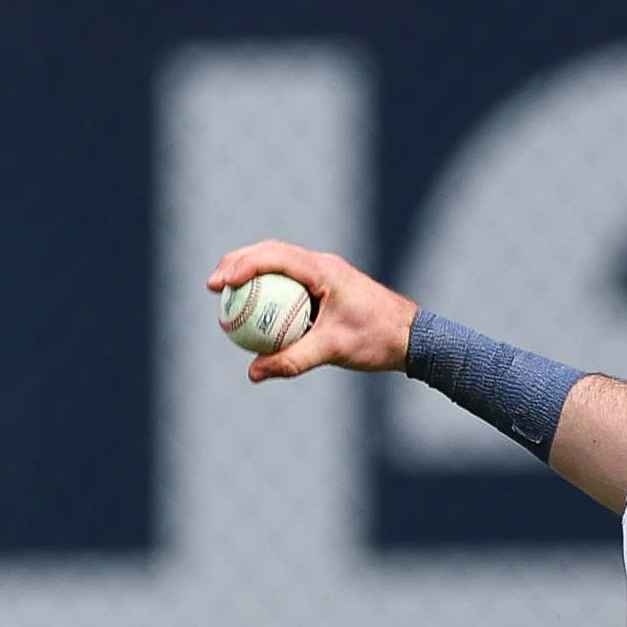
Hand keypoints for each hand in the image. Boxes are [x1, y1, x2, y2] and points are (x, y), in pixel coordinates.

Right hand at [201, 241, 416, 382]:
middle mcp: (322, 265)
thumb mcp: (333, 350)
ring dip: (251, 274)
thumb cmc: (378, 339)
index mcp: (324, 269)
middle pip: (270, 253)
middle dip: (237, 264)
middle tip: (213, 285)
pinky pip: (290, 284)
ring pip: (279, 265)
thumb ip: (292, 360)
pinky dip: (269, 292)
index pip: (274, 256)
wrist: (413, 337)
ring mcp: (324, 274)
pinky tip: (254, 314)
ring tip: (225, 293)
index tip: (220, 284)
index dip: (242, 265)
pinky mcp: (326, 287)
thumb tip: (254, 373)